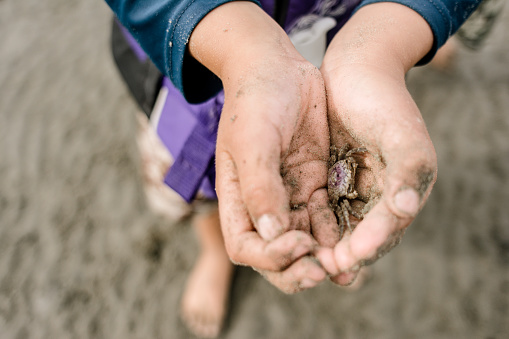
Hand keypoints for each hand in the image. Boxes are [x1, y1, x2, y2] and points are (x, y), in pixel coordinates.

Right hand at [189, 2, 338, 292]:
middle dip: (298, 268)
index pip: (246, 247)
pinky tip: (358, 239)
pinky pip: (327, 217)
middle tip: (325, 271)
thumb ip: (259, 187)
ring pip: (305, 241)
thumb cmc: (255, 100)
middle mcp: (262, 203)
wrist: (278, 67)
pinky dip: (340, 233)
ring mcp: (290, 194)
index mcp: (237, 198)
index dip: (270, 256)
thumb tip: (271, 235)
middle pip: (275, 254)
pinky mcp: (315, 182)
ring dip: (324, 257)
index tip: (300, 242)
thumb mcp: (252, 141)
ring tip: (348, 267)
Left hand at [317, 3, 437, 284]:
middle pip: (363, 237)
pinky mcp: (333, 178)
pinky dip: (310, 223)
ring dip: (323, 247)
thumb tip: (405, 210)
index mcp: (406, 189)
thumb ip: (408, 172)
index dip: (367, 247)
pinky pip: (321, 208)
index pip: (388, 229)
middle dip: (342, 256)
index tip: (343, 261)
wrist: (356, 68)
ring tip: (303, 262)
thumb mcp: (402, 133)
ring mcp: (357, 187)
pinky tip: (293, 234)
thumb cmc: (382, 99)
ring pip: (340, 227)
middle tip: (319, 271)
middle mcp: (383, 195)